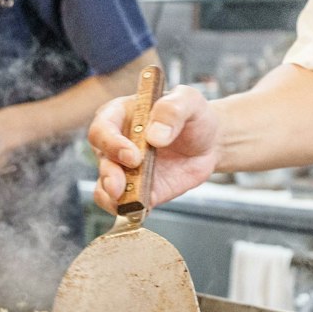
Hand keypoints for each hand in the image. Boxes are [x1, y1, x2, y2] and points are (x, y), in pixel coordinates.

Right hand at [88, 85, 219, 212]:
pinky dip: (128, 209)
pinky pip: (124, 204)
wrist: (210, 143)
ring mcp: (125, 170)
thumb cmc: (193, 116)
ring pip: (105, 187)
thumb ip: (171, 110)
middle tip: (119, 185)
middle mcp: (116, 144)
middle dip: (109, 174)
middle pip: (102, 160)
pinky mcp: (139, 191)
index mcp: (120, 116)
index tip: (132, 155)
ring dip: (111, 197)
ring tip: (128, 202)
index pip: (102, 129)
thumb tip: (155, 135)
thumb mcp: (188, 101)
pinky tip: (140, 210)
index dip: (112, 143)